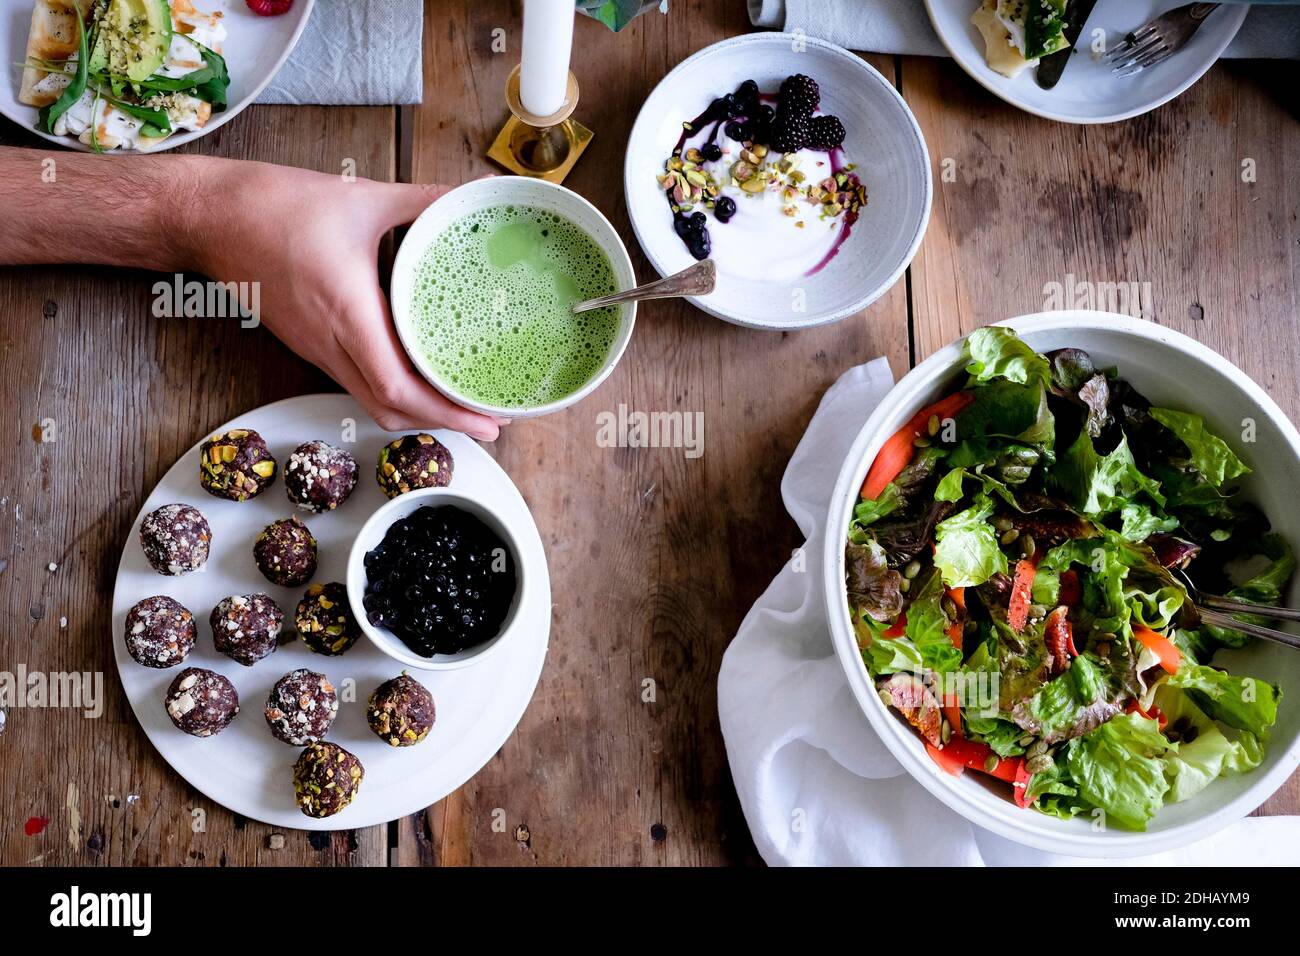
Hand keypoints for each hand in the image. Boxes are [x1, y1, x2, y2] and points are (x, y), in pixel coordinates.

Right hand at [185, 159, 503, 439]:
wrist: (208, 217)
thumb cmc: (272, 207)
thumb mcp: (360, 198)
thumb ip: (420, 200)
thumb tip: (463, 198)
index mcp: (347, 313)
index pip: (398, 387)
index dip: (445, 411)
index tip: (484, 418)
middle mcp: (331, 343)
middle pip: (390, 409)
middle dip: (443, 423)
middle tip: (487, 421)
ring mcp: (318, 349)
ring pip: (371, 402)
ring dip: (417, 412)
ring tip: (460, 403)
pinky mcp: (311, 344)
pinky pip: (356, 382)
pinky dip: (393, 391)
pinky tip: (418, 375)